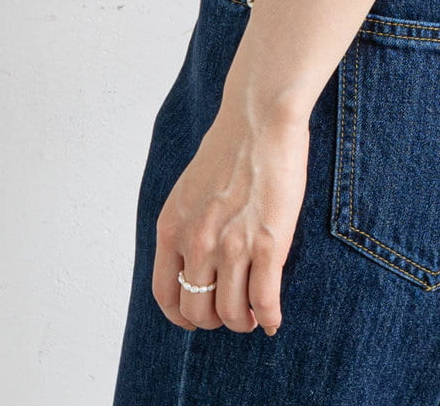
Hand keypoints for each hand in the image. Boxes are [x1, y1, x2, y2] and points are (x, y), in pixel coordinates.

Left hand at [151, 97, 310, 335]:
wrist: (260, 117)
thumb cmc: (230, 147)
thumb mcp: (189, 190)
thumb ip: (187, 227)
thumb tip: (196, 262)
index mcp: (172, 229)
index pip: (166, 296)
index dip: (183, 315)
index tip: (198, 317)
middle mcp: (196, 243)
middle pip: (197, 311)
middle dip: (215, 321)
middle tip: (232, 313)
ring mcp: (231, 246)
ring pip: (230, 313)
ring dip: (242, 322)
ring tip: (253, 314)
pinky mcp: (267, 244)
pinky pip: (264, 300)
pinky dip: (269, 318)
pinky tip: (273, 319)